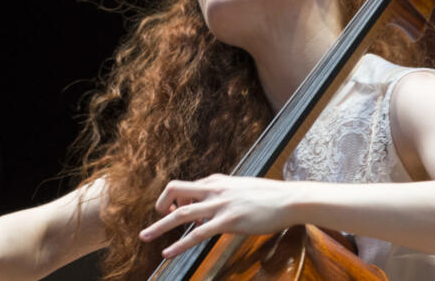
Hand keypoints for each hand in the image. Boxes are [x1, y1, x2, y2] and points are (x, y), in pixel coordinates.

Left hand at [138, 174, 299, 258]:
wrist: (290, 200)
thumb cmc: (269, 197)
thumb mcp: (241, 189)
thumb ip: (224, 196)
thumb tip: (213, 210)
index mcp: (216, 181)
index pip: (185, 186)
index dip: (175, 200)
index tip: (176, 213)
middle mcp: (214, 189)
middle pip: (175, 190)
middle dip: (159, 206)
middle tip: (152, 223)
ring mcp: (220, 204)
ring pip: (181, 214)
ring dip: (159, 226)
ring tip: (144, 237)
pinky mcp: (228, 221)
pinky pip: (197, 234)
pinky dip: (179, 244)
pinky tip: (168, 253)